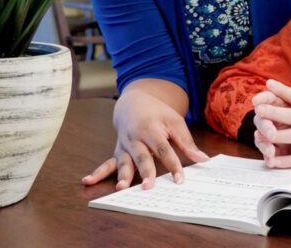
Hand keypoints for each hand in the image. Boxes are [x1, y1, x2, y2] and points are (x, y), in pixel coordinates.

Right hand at [81, 80, 208, 189]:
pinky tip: (87, 180)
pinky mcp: (117, 151)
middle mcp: (135, 138)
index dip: (172, 164)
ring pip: (123, 162)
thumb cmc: (158, 114)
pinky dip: (97, 172)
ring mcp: (124, 145)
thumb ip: (187, 142)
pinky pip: (106, 163)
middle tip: (149, 186)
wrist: (134, 103)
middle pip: (142, 157)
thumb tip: (203, 160)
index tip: (180, 179)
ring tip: (121, 188)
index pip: (163, 149)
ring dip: (122, 175)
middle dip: (145, 172)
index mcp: (151, 128)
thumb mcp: (175, 122)